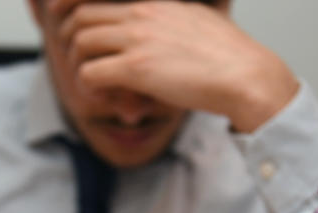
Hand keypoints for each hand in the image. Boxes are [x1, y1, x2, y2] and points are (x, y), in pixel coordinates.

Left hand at [51, 0, 298, 131]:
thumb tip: (167, 31)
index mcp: (154, 0)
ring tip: (94, 85)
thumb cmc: (228, 57)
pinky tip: (103, 97)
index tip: (71, 30)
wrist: (246, 75)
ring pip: (80, 42)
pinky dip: (88, 88)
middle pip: (81, 16)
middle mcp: (142, 12)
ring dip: (79, 66)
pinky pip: (90, 73)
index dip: (76, 12)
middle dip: (72, 42)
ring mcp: (137, 38)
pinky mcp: (136, 68)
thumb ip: (172, 19)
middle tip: (83, 65)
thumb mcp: (198, 20)